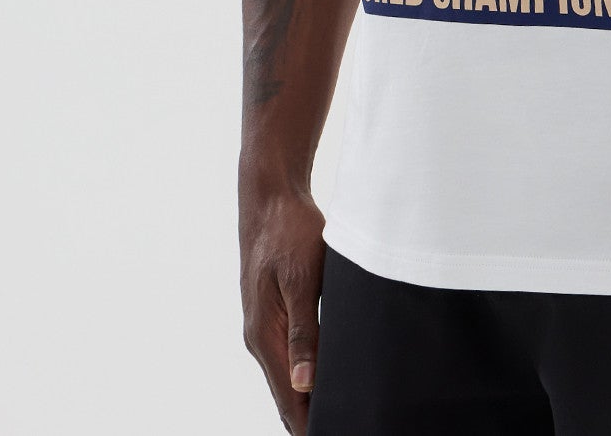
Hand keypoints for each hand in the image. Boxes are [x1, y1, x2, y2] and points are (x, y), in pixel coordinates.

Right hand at [240, 183, 325, 434]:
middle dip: (312, 417)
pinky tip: (326, 379)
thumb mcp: (302, 278)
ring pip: (287, 378)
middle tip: (349, 423)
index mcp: (264, 335)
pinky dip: (306, 375)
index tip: (339, 431)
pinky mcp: (274, 314)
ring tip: (342, 412)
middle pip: (286, 395)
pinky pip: (288, 357)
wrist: (270, 198)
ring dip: (311, 398)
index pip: (288, 398)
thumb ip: (304, 331)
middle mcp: (260, 338)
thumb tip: (305, 383)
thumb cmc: (289, 232)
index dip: (311, 424)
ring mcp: (264, 327)